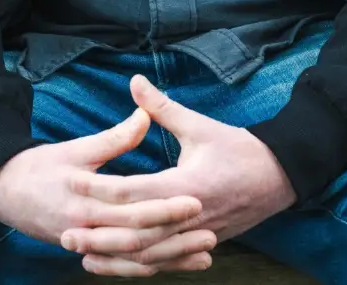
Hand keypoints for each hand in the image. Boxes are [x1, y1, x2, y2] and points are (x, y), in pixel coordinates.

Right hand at [0, 106, 214, 276]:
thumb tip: (144, 115)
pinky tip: (178, 264)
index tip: (196, 198)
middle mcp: (85, 229)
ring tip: (205, 254)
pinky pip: (122, 267)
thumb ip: (114, 138)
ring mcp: (86, 246)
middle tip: (210, 228)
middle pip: (137, 238)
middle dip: (174, 236)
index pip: (132, 207)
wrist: (5, 194)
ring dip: (170, 258)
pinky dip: (151, 267)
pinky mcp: (88, 253)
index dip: (165, 205)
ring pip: (133, 259)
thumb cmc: (41, 167)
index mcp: (83, 200)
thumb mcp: (76, 149)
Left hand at [60, 76, 293, 273]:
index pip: (135, 191)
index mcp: (188, 184)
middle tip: (66, 233)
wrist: (280, 178)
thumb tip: (134, 81)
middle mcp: (191, 215)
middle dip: (100, 234)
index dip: (100, 188)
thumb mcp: (201, 126)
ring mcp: (197, 235)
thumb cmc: (240, 149)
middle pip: (137, 233)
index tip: (72, 181)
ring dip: (114, 257)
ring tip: (81, 255)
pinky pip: (164, 261)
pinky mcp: (200, 245)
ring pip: (149, 254)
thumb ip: (163, 108)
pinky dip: (137, 265)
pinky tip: (115, 265)